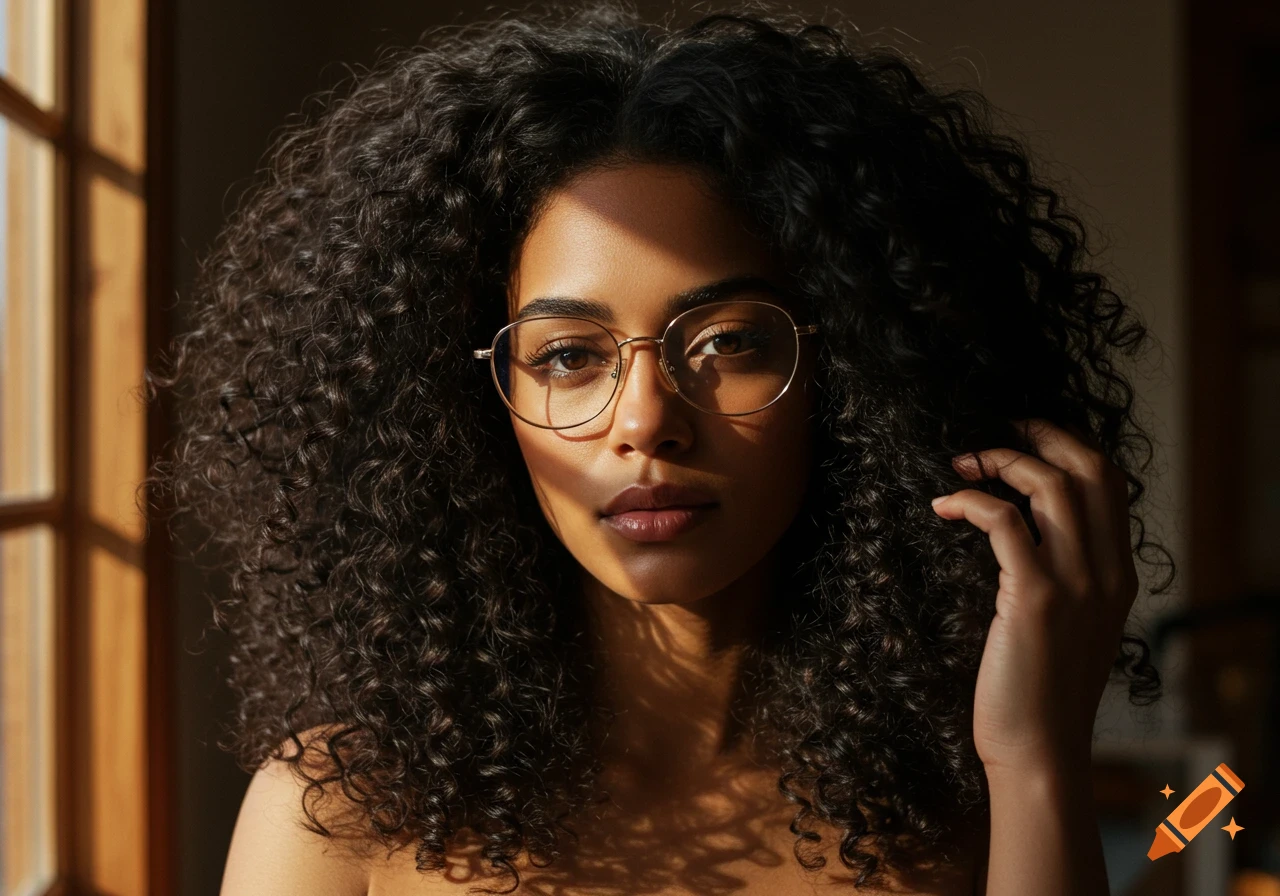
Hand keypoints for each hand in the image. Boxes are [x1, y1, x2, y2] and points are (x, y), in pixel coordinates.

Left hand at [931, 418, 1139, 773]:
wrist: (1039, 750)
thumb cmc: (1040, 691)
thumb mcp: (1072, 626)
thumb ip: (1065, 578)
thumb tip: (1022, 533)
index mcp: (1118, 574)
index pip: (1110, 481)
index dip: (1068, 445)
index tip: (1025, 434)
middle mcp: (1105, 572)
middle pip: (1089, 468)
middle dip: (1041, 434)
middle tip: (995, 429)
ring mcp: (1074, 583)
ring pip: (1050, 484)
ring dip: (1000, 460)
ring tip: (961, 464)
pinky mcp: (1032, 597)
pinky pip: (1004, 521)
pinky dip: (970, 500)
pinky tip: (943, 506)